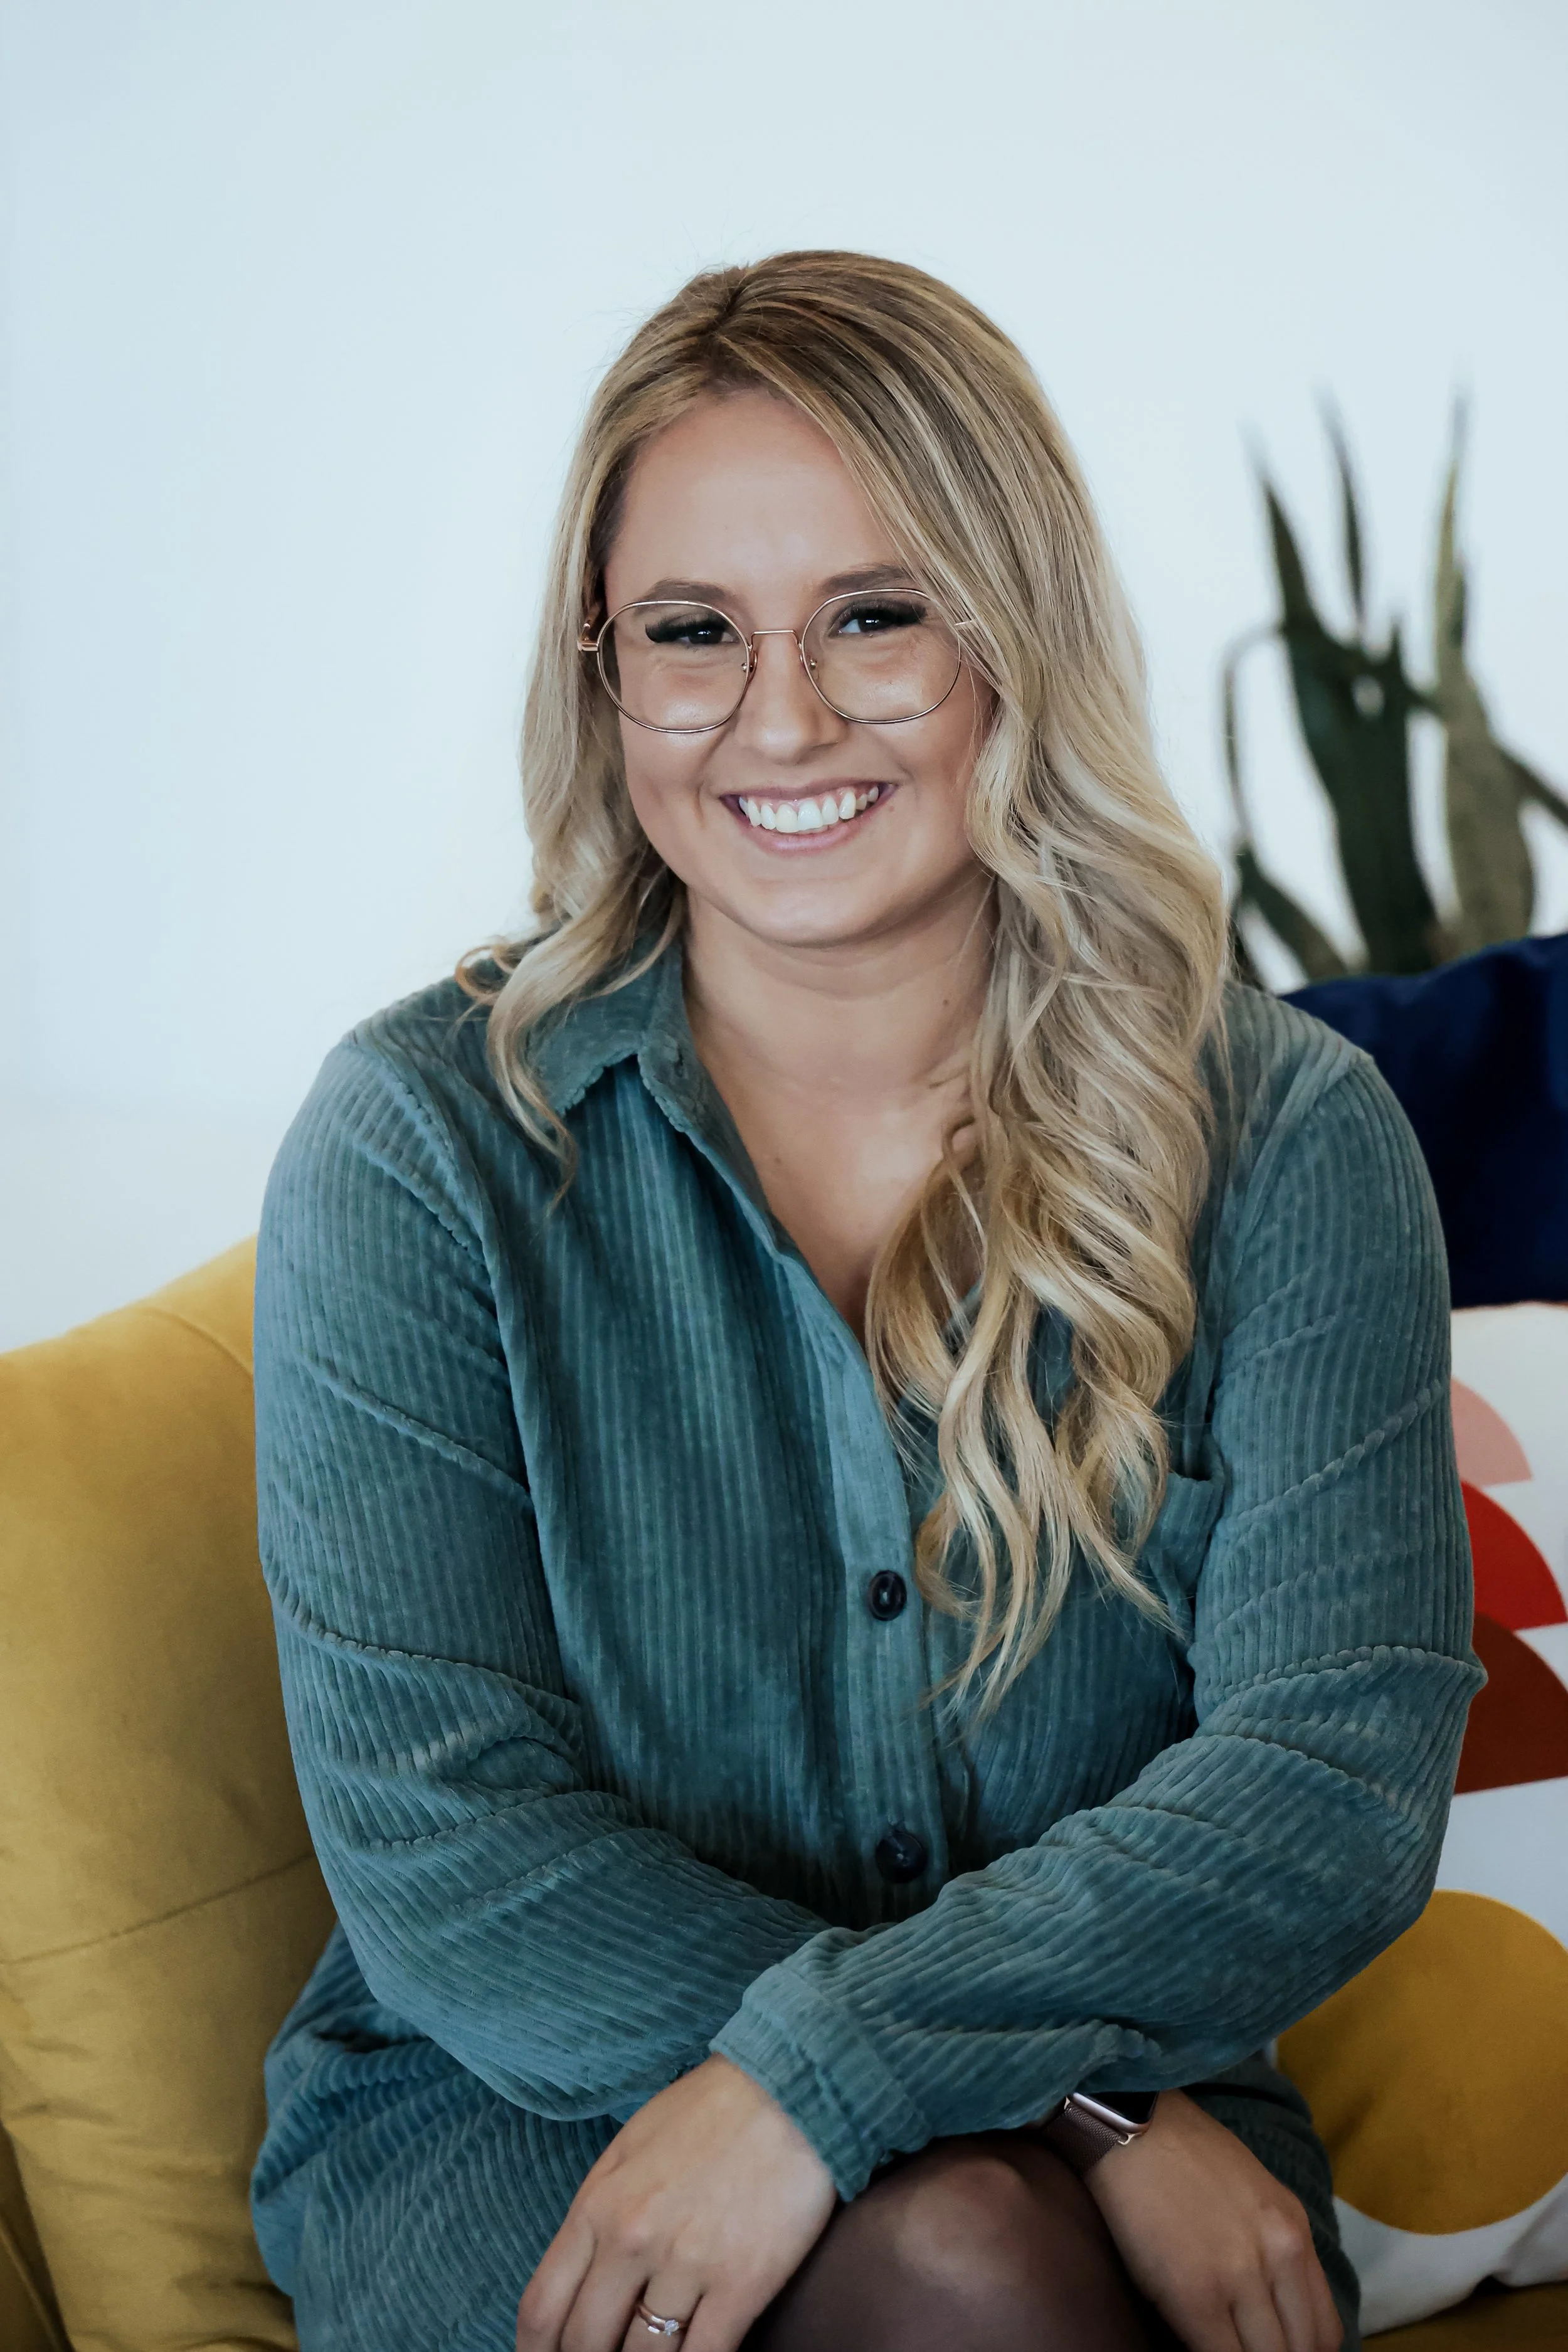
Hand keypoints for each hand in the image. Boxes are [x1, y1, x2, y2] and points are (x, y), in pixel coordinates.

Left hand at [515, 2053, 836, 2351]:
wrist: (790, 2088)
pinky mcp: (742, 2284)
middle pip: (585, 2343)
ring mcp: (687, 2265)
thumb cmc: (709, 2112)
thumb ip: (597, 2210)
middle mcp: (633, 2240)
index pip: (542, 2306)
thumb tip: (578, 2277)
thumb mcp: (630, 2146)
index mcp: (598, 2205)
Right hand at [1085, 2091, 1342, 2351]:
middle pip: (1302, 2349)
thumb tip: (1274, 2310)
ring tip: (1225, 2346)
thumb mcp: (1255, 2195)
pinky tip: (1201, 2346)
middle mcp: (1280, 2256)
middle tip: (1251, 2348)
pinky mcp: (1196, 2296)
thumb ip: (1273, 2250)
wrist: (1131, 2124)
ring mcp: (1239, 2278)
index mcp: (1295, 2232)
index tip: (1283, 2351)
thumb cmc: (1184, 2154)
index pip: (1325, 2329)